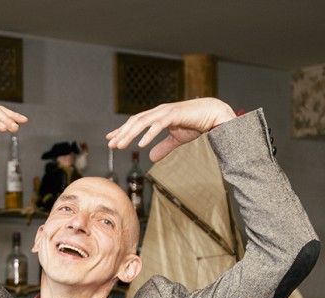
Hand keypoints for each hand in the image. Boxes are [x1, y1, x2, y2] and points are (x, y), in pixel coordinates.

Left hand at [105, 98, 236, 161]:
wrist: (212, 114)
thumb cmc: (196, 124)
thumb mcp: (177, 139)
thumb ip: (163, 147)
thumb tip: (151, 158)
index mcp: (158, 116)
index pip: (136, 123)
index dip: (123, 130)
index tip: (111, 139)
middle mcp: (159, 112)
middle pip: (135, 122)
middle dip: (122, 133)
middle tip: (111, 144)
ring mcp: (166, 112)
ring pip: (143, 122)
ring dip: (130, 134)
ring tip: (121, 145)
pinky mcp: (174, 115)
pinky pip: (158, 125)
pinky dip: (149, 134)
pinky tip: (141, 144)